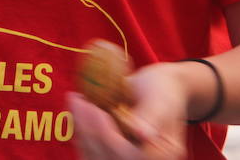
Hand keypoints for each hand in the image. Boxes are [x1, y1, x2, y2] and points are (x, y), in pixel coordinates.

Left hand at [69, 62, 192, 158]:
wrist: (156, 87)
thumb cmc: (162, 89)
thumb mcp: (161, 99)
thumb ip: (152, 117)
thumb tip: (142, 134)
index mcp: (163, 152)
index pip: (131, 154)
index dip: (108, 135)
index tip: (95, 108)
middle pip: (110, 157)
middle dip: (90, 130)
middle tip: (79, 100)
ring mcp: (126, 157)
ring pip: (97, 156)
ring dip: (82, 131)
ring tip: (77, 101)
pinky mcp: (111, 153)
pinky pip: (91, 151)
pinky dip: (81, 132)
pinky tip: (77, 111)